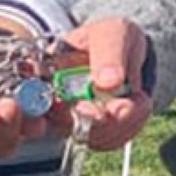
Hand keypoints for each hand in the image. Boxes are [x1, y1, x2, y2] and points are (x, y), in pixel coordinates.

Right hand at [57, 16, 153, 149]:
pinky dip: (128, 128)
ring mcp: (69, 117)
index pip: (35, 96)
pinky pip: (106, 141)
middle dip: (98, 119)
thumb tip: (107, 82)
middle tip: (126, 105)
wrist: (129, 53)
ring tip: (140, 98)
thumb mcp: (113, 33)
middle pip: (61, 123)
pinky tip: (137, 107)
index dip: (55, 109)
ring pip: (87, 136)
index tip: (88, 109)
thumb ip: (109, 53)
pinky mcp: (89, 131)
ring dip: (120, 123)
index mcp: (44, 68)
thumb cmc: (113, 37)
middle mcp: (51, 96)